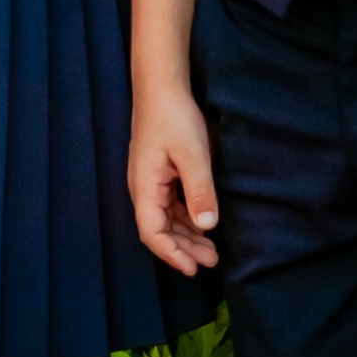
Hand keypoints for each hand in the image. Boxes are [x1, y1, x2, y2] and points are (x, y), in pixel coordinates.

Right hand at [130, 84, 219, 274]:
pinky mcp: (160, 175)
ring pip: (166, 220)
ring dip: (187, 236)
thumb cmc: (174, 117)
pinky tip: (203, 224)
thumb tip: (207, 227)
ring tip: (212, 249)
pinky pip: (171, 206)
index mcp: (144, 187)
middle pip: (159, 230)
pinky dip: (187, 219)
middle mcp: (143, 189)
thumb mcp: (192, 154)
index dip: (171, 254)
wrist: (162, 87)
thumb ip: (199, 191)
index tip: (192, 269)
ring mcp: (150, 182)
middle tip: (212, 260)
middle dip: (184, 249)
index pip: (152, 232)